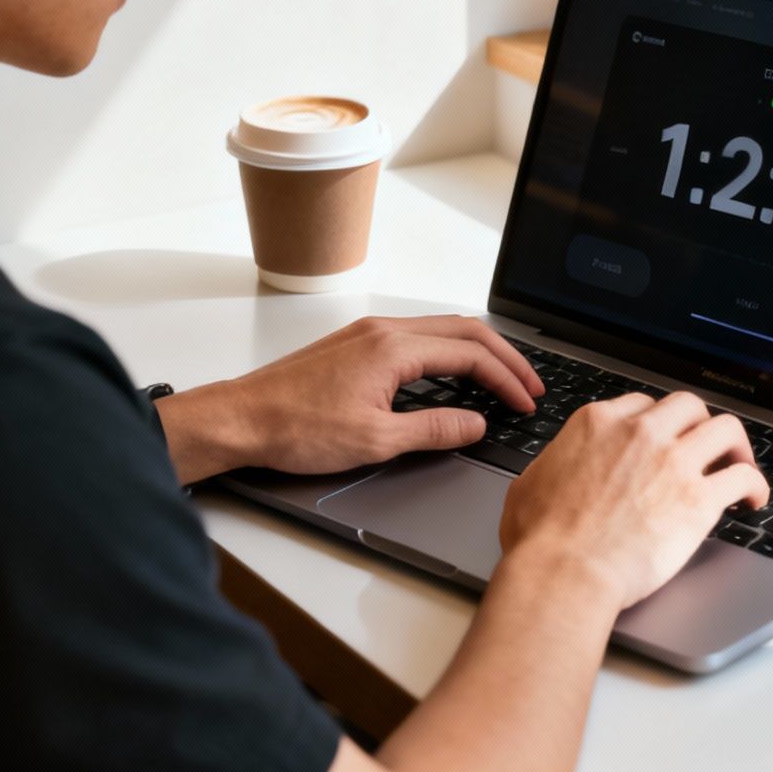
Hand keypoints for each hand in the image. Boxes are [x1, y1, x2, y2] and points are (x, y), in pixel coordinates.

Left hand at [154, 316, 545, 482]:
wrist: (242, 419)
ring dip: (476, 352)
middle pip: (463, 330)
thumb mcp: (375, 441)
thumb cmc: (295, 429)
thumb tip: (476, 425)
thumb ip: (434, 430)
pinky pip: (418, 337)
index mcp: (393, 348)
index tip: (526, 402)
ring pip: (441, 330)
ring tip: (501, 381)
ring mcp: (368, 334)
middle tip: (530, 387)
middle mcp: (383, 330)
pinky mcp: (356, 344)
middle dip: (503, 358)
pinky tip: (453, 376)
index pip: (470, 354)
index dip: (507, 379)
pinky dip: (449, 353)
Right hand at [498, 392, 767, 610]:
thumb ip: (556, 463)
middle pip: (688, 405)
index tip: (664, 439)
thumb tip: (558, 468)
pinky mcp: (699, 499)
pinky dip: (755, 485)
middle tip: (704, 446)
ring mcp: (673, 462)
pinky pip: (744, 477)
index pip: (642, 404)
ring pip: (726, 429)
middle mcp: (640, 433)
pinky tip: (753, 499)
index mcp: (598, 424)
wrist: (565, 572)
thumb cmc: (541, 539)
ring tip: (739, 464)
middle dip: (699, 423)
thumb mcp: (532, 482)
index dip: (657, 422)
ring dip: (736, 446)